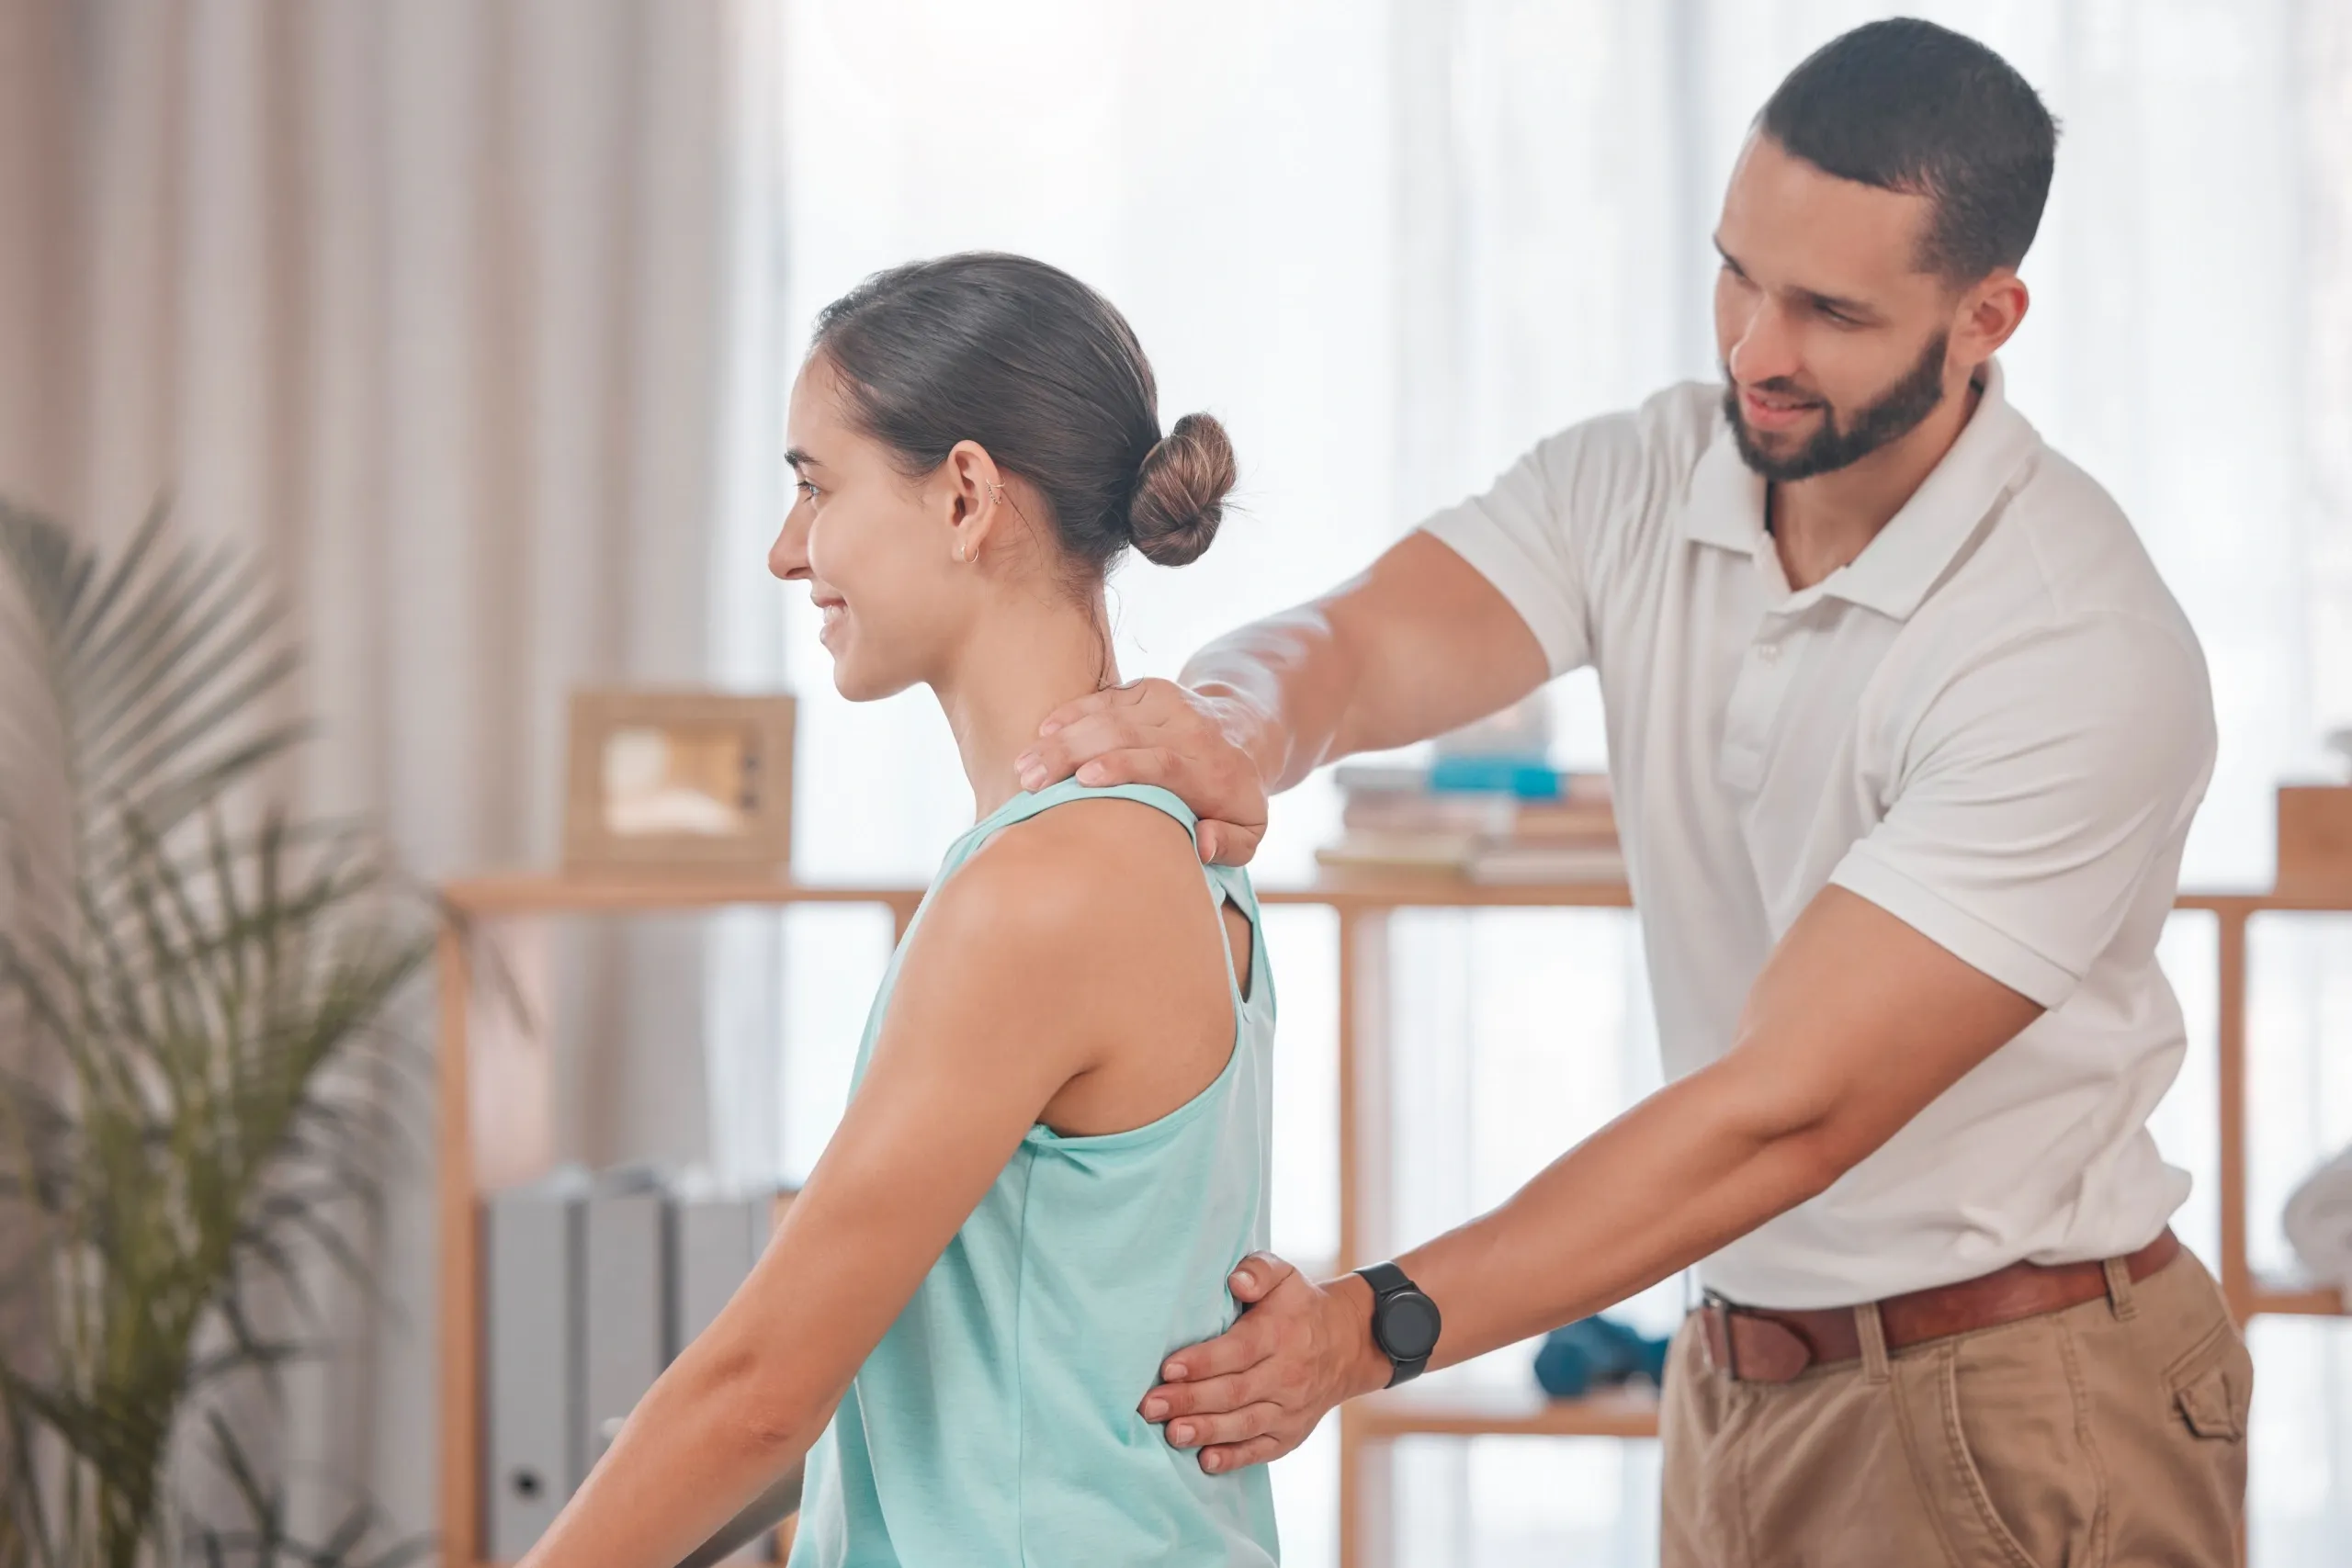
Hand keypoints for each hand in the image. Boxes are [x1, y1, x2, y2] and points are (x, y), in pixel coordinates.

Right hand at [1015, 680, 1269, 864]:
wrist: (1248, 731)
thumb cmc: (1236, 796)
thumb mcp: (1250, 830)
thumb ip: (1231, 843)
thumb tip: (1201, 843)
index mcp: (1210, 769)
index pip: (1162, 762)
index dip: (1121, 767)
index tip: (1083, 780)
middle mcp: (1189, 729)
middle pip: (1124, 735)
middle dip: (1072, 755)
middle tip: (1031, 782)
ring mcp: (1169, 704)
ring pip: (1108, 715)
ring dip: (1062, 739)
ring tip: (1024, 766)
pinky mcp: (1150, 689)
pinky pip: (1106, 697)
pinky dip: (1072, 712)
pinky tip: (1042, 732)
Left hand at [1136, 1253, 1392, 1473]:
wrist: (1347, 1344)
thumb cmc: (1299, 1306)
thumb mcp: (1284, 1275)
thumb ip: (1259, 1271)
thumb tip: (1237, 1282)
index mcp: (1280, 1333)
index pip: (1239, 1350)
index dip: (1203, 1361)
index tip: (1167, 1368)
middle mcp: (1288, 1374)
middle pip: (1234, 1391)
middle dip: (1190, 1400)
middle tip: (1150, 1406)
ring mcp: (1290, 1409)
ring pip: (1244, 1424)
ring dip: (1206, 1431)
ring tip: (1171, 1434)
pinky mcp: (1290, 1434)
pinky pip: (1261, 1450)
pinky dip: (1234, 1458)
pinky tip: (1205, 1461)